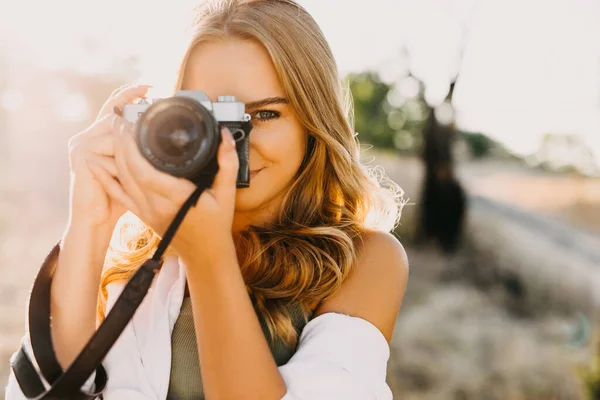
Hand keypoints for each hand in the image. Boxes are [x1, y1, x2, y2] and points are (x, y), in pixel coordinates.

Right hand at [67, 84, 151, 229]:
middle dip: (134, 123)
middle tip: (154, 117)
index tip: (149, 86)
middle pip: (115, 119)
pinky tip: (126, 174)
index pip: (112, 107)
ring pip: (116, 135)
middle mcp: (85, 137)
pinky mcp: (82, 158)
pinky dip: (123, 164)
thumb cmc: (116, 197)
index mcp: (97, 137)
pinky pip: (112, 153)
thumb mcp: (130, 169)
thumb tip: (158, 137)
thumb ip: (136, 151)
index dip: (128, 94)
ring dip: (131, 152)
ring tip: (136, 164)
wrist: (96, 219)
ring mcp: (81, 146)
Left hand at [94, 118, 239, 261]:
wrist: (205, 254)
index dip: (132, 147)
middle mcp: (157, 205)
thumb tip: (226, 136)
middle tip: (118, 119)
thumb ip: (228, 164)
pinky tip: (95, 164)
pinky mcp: (141, 214)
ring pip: (122, 180)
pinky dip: (106, 178)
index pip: (146, 171)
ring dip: (114, 155)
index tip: (130, 125)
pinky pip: (119, 194)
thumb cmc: (217, 225)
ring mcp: (146, 211)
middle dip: (120, 143)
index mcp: (177, 198)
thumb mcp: (227, 194)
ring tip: (112, 132)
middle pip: (129, 171)